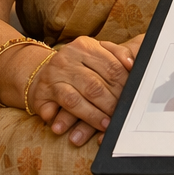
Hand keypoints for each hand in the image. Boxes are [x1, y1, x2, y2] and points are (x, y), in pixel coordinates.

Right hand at [1, 36, 131, 146]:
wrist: (41, 74)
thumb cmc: (76, 67)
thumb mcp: (95, 54)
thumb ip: (116, 55)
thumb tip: (132, 65)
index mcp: (84, 45)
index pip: (111, 66)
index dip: (124, 85)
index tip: (133, 99)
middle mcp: (68, 57)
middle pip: (96, 84)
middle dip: (111, 104)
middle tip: (122, 116)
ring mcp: (54, 74)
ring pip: (79, 97)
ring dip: (95, 114)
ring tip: (107, 125)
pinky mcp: (43, 91)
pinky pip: (63, 106)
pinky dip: (74, 117)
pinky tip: (83, 128)